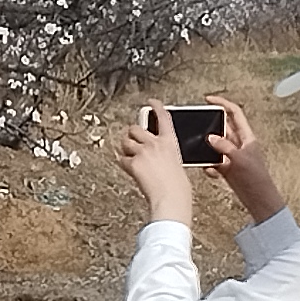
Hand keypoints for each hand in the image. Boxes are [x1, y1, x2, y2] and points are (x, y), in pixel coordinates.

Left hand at [111, 103, 196, 226]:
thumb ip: (166, 155)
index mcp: (170, 142)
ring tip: (130, 157)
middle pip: (136, 129)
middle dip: (132, 135)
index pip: (164, 118)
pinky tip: (128, 168)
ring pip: (125, 142)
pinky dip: (123, 164)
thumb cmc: (178, 188)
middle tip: (132, 142)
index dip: (156, 107)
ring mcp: (143, 152)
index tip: (151, 102)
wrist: (171, 198)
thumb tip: (157, 157)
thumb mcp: (177, 164)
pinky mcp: (133, 162)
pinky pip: (122, 159)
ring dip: (125, 148)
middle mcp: (155, 143)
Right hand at [200, 94, 285, 219]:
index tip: (208, 100)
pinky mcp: (226, 167)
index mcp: (247, 137)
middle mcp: (239, 144)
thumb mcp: (240, 159)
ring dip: (207, 150)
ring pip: (215, 145)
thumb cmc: (257, 179)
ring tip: (202, 154)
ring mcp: (232, 155)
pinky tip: (211, 171)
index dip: (222, 104)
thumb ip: (225, 146)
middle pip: (222, 128)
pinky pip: (212, 161)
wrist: (258, 199)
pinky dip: (209, 165)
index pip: (234, 113)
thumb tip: (211, 137)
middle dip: (210, 129)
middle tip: (198, 130)